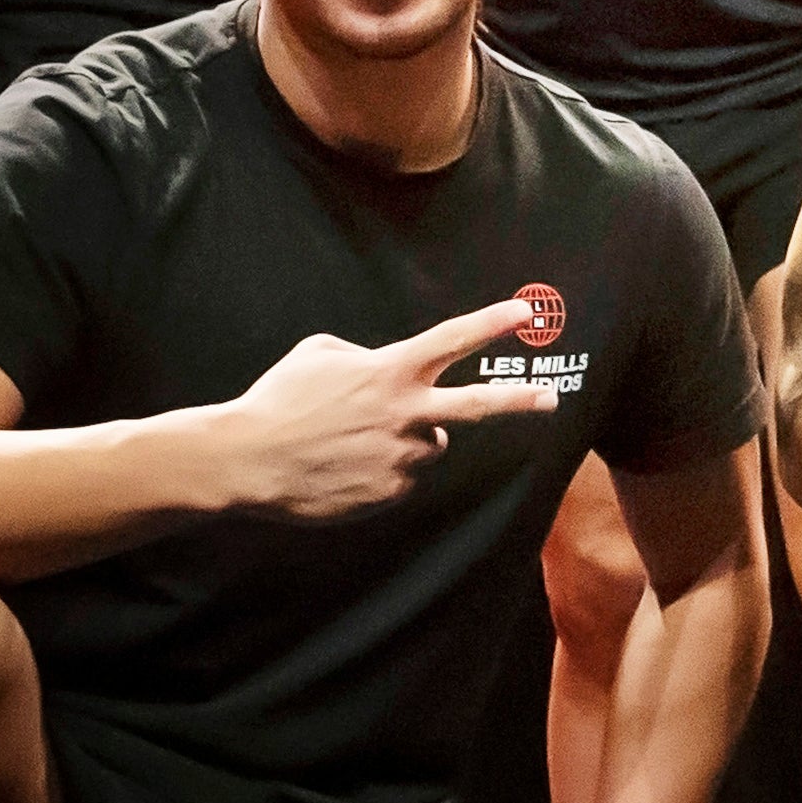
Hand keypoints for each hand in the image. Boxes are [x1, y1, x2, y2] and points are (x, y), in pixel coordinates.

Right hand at [210, 298, 573, 523]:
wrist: (248, 458)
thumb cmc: (280, 398)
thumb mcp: (319, 354)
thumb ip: (365, 356)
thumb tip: (389, 373)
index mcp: (389, 371)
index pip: (451, 339)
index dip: (490, 322)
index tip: (526, 310)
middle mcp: (405, 413)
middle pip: (476, 405)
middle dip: (519, 399)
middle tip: (552, 397)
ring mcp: (400, 456)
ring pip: (427, 445)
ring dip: (406, 439)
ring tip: (356, 440)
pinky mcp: (390, 492)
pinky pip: (403, 476)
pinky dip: (385, 470)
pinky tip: (347, 466)